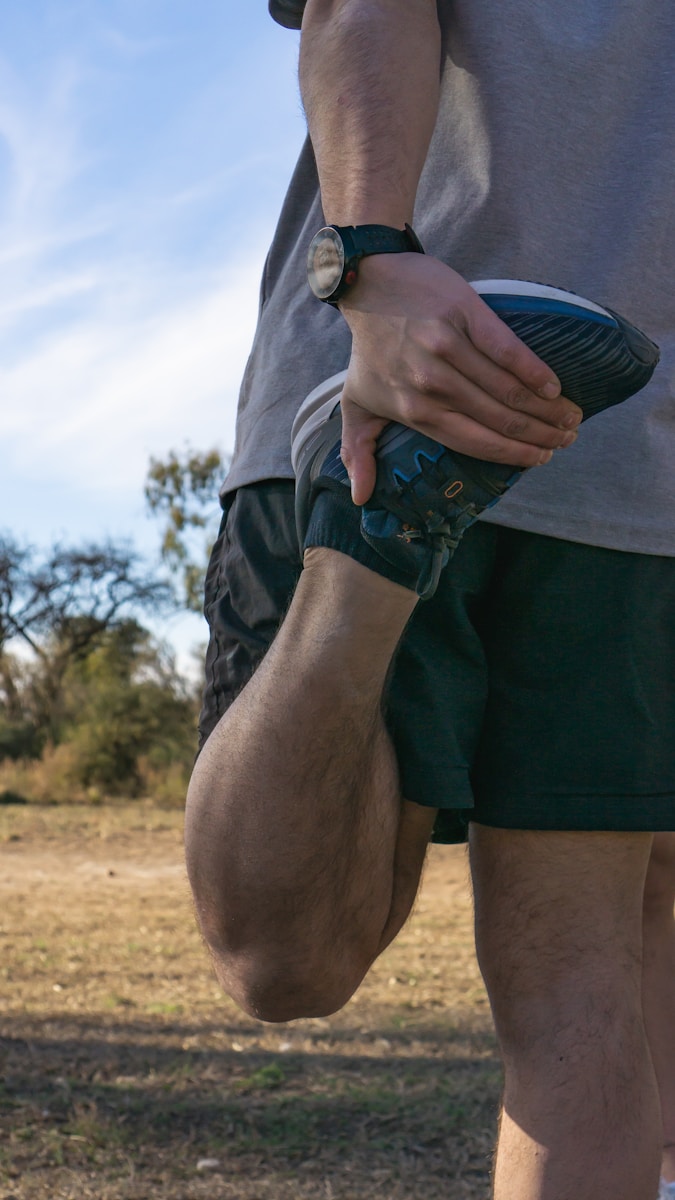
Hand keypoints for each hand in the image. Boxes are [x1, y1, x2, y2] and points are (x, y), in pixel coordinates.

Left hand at [337, 253, 582, 504]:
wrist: (369, 286)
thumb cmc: (368, 351)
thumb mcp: (356, 404)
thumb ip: (358, 451)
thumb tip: (359, 498)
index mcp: (415, 411)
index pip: (473, 442)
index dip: (512, 454)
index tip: (540, 459)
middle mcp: (433, 385)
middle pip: (498, 419)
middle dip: (539, 435)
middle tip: (566, 441)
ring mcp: (448, 349)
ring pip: (507, 388)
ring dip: (545, 408)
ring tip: (571, 419)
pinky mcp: (464, 315)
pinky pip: (505, 348)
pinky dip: (533, 370)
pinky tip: (554, 387)